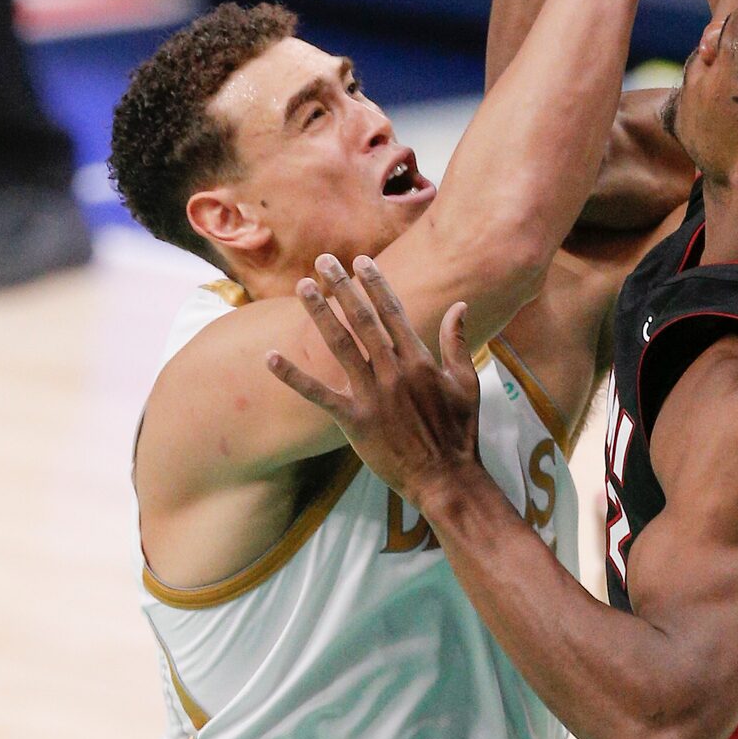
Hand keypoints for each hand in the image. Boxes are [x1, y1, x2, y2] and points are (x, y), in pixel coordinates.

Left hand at [267, 255, 479, 514]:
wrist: (447, 478)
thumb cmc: (460, 430)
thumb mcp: (466, 382)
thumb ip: (457, 342)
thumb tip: (458, 305)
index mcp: (420, 359)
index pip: (392, 311)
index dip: (375, 284)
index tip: (360, 260)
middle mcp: (394, 370)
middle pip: (362, 320)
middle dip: (343, 286)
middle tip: (323, 260)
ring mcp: (373, 395)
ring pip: (340, 345)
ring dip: (320, 313)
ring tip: (303, 287)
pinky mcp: (355, 421)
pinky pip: (319, 395)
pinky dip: (294, 376)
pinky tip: (271, 357)